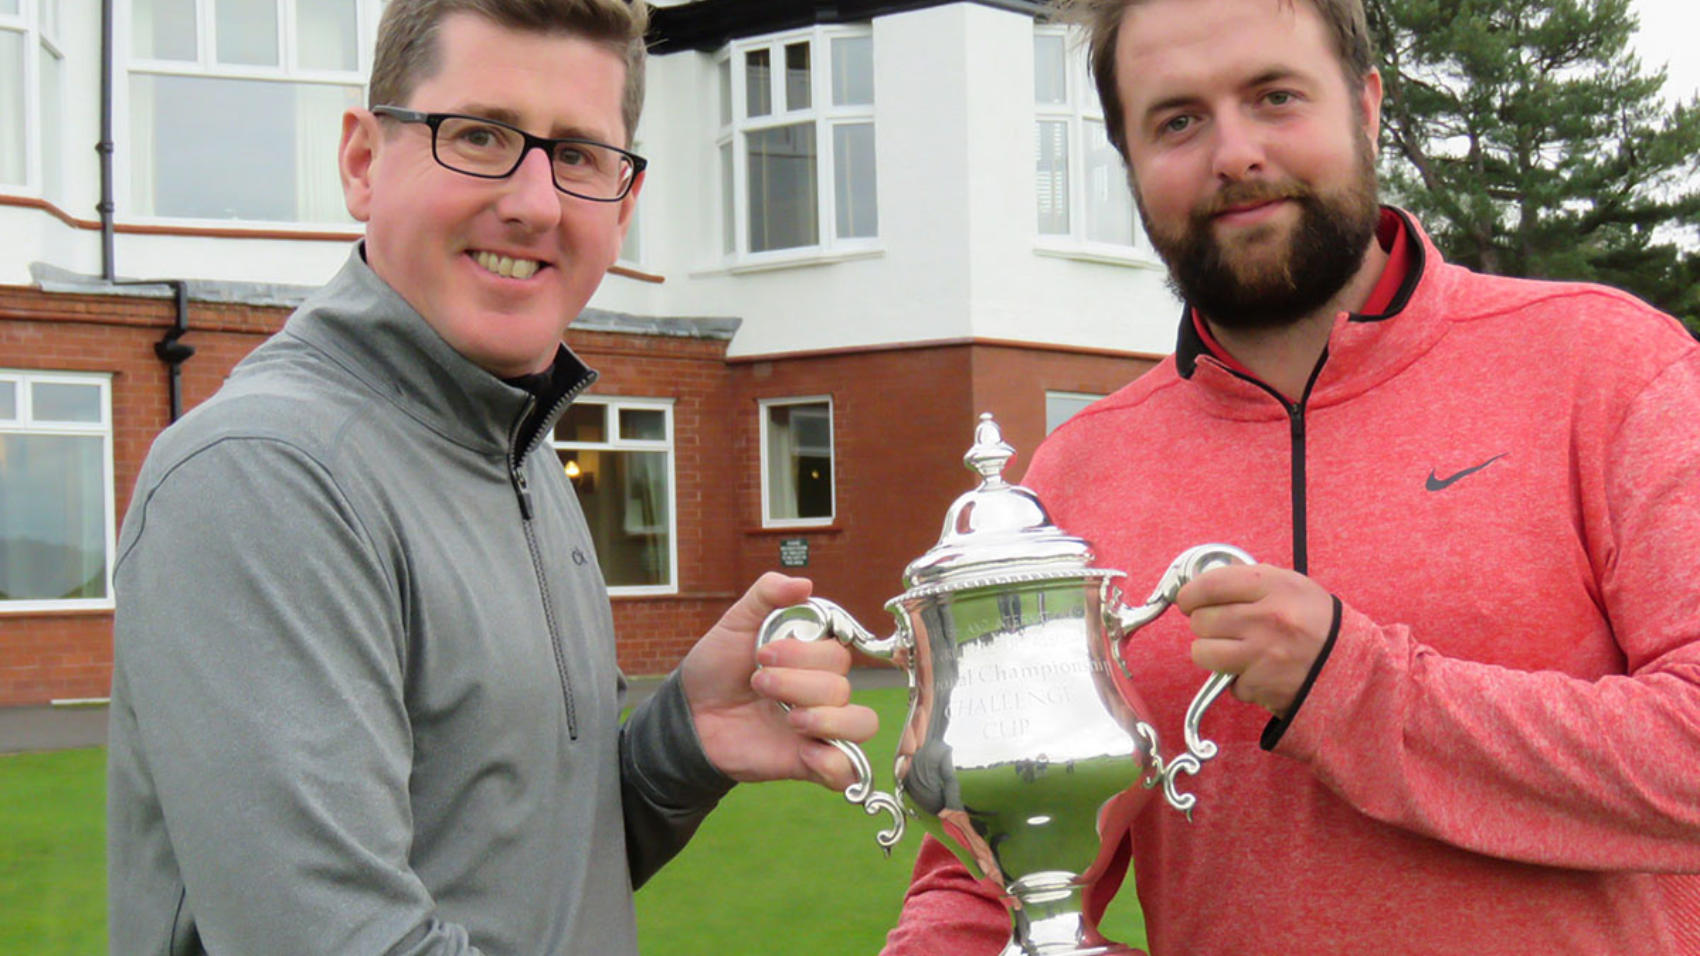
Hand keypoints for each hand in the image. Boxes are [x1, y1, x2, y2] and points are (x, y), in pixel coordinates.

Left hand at [680, 572, 878, 790]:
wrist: (689, 716)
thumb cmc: (715, 668)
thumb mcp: (735, 623)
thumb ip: (766, 595)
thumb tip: (804, 584)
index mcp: (812, 658)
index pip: (838, 653)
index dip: (806, 654)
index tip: (763, 653)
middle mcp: (822, 691)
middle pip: (843, 686)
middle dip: (798, 684)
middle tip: (758, 683)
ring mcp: (819, 728)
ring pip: (861, 723)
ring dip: (827, 719)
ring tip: (790, 719)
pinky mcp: (809, 762)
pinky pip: (847, 770)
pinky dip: (834, 763)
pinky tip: (804, 752)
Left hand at [1175, 564, 1333, 717]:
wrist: (1354, 669)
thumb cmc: (1319, 624)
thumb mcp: (1293, 587)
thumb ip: (1251, 582)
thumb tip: (1203, 585)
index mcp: (1276, 586)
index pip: (1211, 584)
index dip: (1190, 593)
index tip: (1187, 600)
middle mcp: (1267, 618)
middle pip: (1201, 620)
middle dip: (1205, 625)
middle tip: (1221, 628)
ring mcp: (1263, 654)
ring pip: (1202, 652)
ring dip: (1212, 653)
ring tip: (1232, 651)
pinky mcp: (1261, 685)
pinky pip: (1228, 682)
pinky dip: (1238, 680)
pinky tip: (1260, 672)